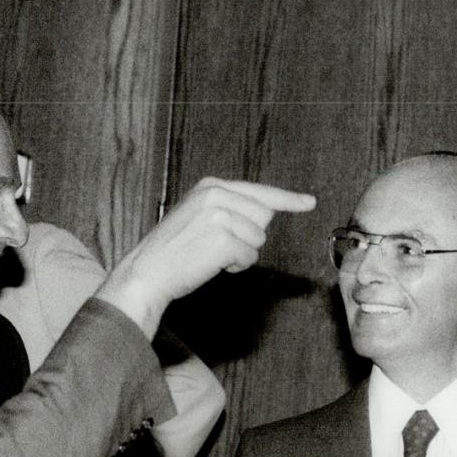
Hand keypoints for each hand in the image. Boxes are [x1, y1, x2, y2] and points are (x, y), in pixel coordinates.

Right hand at [97, 178, 314, 335]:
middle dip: (248, 237)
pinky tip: (211, 265)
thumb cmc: (173, 250)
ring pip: (258, 240)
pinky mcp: (223, 238)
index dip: (288, 199)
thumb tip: (264, 214)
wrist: (147, 272)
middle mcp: (217, 194)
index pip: (260, 191)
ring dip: (240, 254)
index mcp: (211, 185)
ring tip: (209, 255)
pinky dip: (235, 267)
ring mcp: (220, 215)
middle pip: (263, 218)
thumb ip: (228, 207)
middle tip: (215, 246)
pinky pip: (250, 257)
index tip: (309, 202)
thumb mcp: (197, 214)